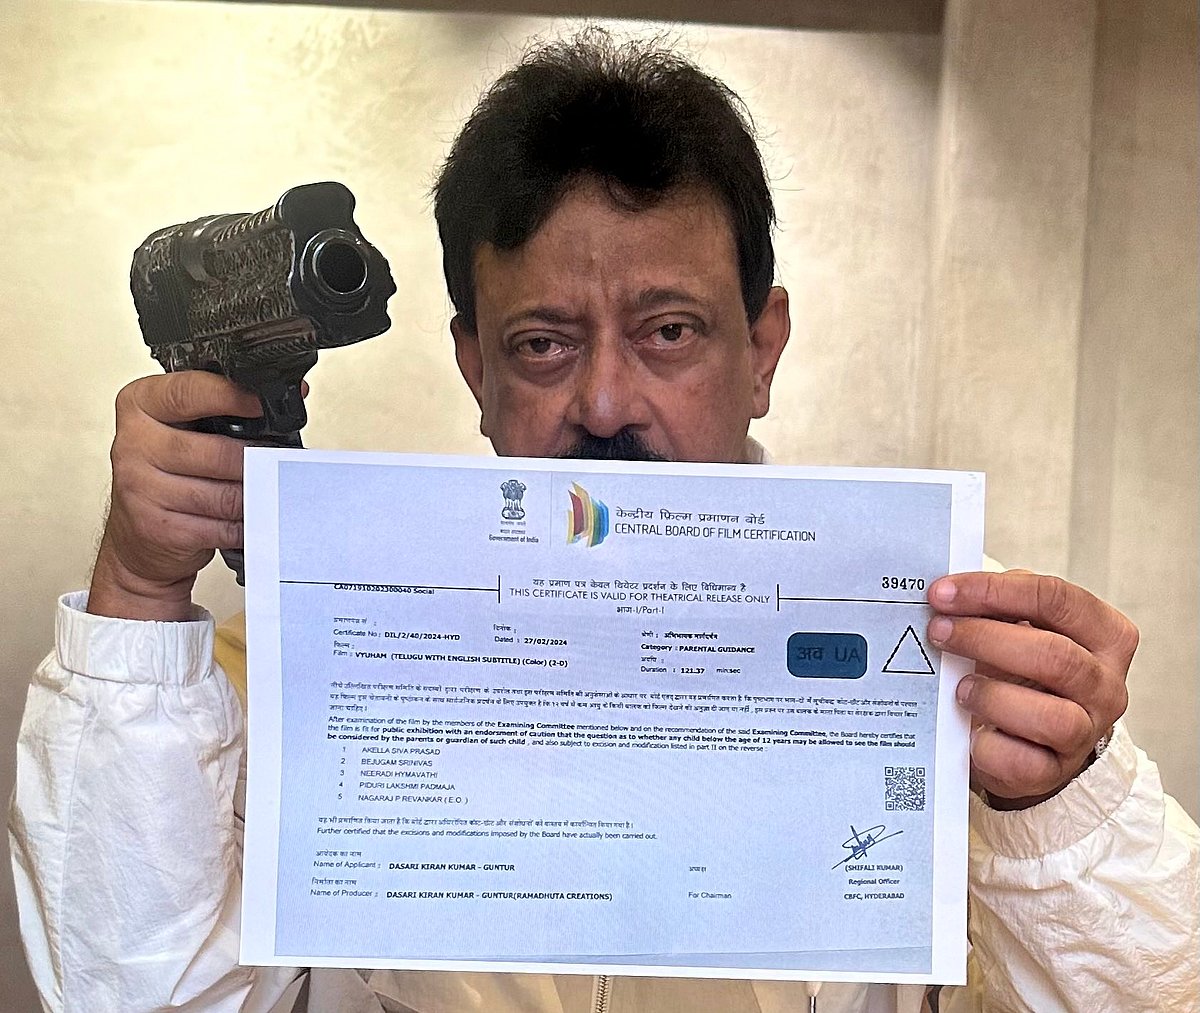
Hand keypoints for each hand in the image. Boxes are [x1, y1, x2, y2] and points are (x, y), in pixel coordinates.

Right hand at [88, 371, 262, 620]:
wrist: (137, 532)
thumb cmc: (168, 472)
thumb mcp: (182, 428)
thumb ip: (219, 412)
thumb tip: (282, 401)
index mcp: (140, 405)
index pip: (189, 393)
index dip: (233, 397)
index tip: (265, 403)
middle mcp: (133, 444)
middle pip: (218, 452)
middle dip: (257, 461)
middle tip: (278, 464)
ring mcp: (140, 488)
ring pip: (224, 495)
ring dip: (255, 497)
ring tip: (267, 492)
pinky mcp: (155, 527)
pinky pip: (220, 527)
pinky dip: (243, 525)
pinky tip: (248, 519)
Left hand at [926, 570, 1137, 809]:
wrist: (1034, 736)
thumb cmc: (1024, 670)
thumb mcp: (1022, 628)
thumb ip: (999, 608)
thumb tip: (947, 595)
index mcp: (1106, 635)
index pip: (1057, 599)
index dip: (994, 591)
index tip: (943, 592)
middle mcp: (1106, 685)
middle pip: (1054, 655)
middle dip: (985, 638)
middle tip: (938, 631)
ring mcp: (1087, 733)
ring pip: (1051, 716)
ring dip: (992, 696)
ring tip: (958, 687)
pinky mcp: (1055, 772)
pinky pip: (1022, 762)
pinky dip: (985, 744)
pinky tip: (966, 729)